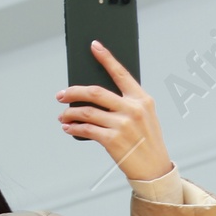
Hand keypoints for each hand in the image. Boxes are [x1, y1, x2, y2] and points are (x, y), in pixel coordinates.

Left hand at [57, 45, 174, 182]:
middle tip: (61, 95)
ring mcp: (122, 125)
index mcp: (142, 99)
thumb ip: (127, 103)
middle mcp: (132, 109)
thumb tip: (94, 96)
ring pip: (86, 112)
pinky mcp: (112, 140)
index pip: (121, 73)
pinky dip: (73, 128)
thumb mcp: (145, 117)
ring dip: (70, 113)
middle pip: (95, 92)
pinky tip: (68, 128)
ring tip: (62, 116)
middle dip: (73, 92)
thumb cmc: (147, 141)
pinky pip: (86, 129)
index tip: (94, 46)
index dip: (106, 58)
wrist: (154, 169)